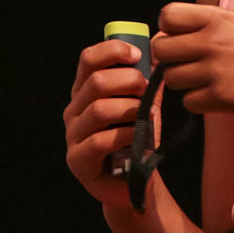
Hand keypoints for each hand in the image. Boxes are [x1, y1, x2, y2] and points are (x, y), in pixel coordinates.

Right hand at [63, 38, 158, 207]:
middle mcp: (74, 110)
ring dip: (130, 108)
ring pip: (99, 110)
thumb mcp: (144, 105)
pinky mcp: (78, 160)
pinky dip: (126, 134)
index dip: (112, 50)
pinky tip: (139, 136)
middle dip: (128, 80)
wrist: (135, 182)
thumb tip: (160, 52)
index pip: (88, 59)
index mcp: (85, 91)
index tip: (138, 54)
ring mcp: (73, 135)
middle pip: (96, 82)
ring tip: (147, 114)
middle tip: (147, 89)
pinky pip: (101, 140)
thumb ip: (147, 81)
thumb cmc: (137, 140)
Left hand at [152, 2, 233, 118]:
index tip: (180, 39)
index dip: (167, 30)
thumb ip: (206, 27)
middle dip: (169, 60)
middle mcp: (212, 40)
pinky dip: (199, 102)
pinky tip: (219, 96)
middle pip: (160, 49)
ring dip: (185, 83)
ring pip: (171, 78)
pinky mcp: (220, 96)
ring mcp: (215, 69)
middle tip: (188, 65)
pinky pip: (189, 102)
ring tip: (208, 81)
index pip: (167, 15)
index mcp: (217, 18)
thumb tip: (169, 38)